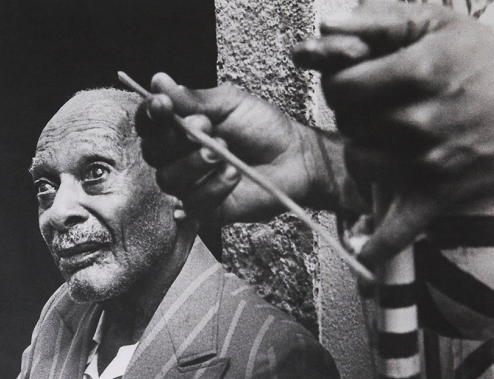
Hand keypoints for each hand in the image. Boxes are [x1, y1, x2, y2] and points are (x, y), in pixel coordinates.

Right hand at [135, 73, 360, 224]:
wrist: (294, 156)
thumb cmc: (263, 127)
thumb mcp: (230, 103)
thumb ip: (194, 98)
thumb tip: (158, 81)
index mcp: (181, 129)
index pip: (150, 124)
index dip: (149, 114)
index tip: (162, 105)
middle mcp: (180, 158)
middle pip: (153, 153)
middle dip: (175, 138)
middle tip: (205, 126)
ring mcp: (192, 185)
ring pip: (169, 179)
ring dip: (193, 162)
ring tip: (223, 150)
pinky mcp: (207, 210)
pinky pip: (194, 202)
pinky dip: (213, 186)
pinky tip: (233, 174)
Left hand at [293, 2, 493, 268]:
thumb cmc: (482, 61)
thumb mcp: (434, 23)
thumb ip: (376, 20)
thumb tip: (323, 29)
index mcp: (419, 72)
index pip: (339, 87)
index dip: (341, 83)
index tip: (354, 83)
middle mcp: (420, 120)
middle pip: (347, 124)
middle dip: (353, 114)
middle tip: (379, 109)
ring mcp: (428, 163)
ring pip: (358, 163)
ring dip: (364, 153)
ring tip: (389, 141)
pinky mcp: (437, 195)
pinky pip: (397, 231)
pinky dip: (378, 243)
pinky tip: (362, 249)